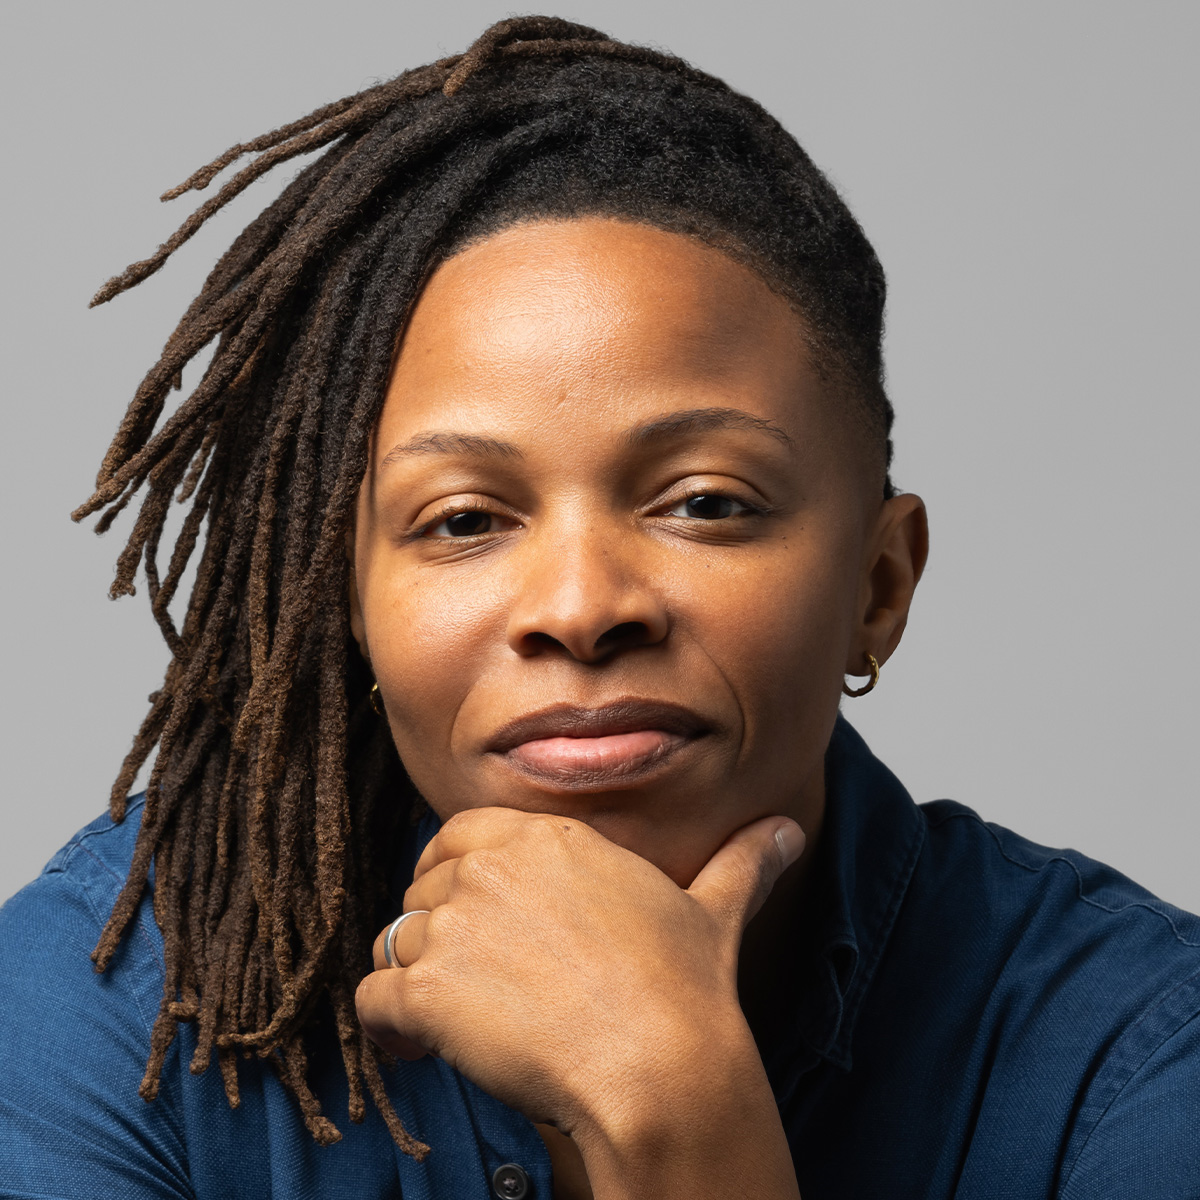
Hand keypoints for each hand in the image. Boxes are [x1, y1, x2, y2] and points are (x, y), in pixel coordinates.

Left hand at [355, 808, 804, 1196]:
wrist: (661, 1066)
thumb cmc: (686, 989)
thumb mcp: (713, 910)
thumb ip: (740, 863)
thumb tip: (786, 830)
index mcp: (548, 839)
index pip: (459, 835)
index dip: (456, 875)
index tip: (476, 917)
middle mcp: (492, 869)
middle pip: (423, 888)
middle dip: (438, 932)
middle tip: (474, 982)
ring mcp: (455, 926)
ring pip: (395, 943)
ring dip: (414, 981)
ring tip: (450, 1024)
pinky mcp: (427, 991)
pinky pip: (372, 1000)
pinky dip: (386, 1029)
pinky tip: (417, 1049)